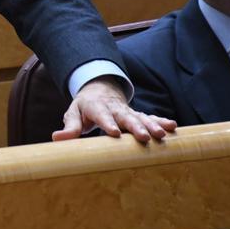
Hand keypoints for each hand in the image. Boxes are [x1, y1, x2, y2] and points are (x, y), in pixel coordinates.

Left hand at [53, 77, 176, 142]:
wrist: (99, 90)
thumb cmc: (85, 107)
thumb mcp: (74, 113)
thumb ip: (70, 127)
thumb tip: (57, 138)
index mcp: (97, 107)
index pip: (102, 116)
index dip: (108, 124)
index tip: (115, 133)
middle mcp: (115, 108)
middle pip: (125, 117)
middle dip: (135, 127)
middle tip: (144, 137)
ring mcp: (128, 111)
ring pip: (141, 118)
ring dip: (152, 125)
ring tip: (162, 134)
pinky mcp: (137, 115)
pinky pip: (150, 117)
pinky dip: (161, 121)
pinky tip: (172, 127)